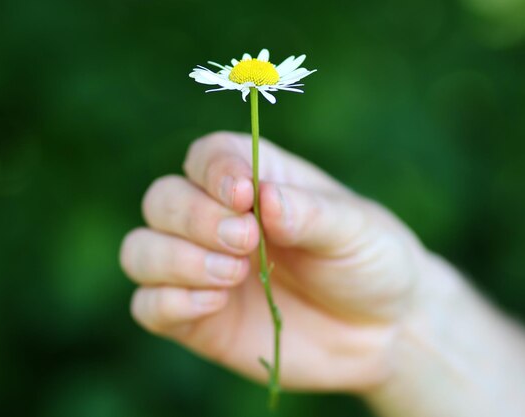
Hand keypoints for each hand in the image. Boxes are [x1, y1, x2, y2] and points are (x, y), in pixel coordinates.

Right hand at [120, 131, 427, 392]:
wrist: (383, 332)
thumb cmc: (371, 262)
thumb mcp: (356, 229)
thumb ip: (310, 212)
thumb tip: (264, 200)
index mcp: (258, 180)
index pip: (208, 156)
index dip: (213, 171)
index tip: (243, 196)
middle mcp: (220, 220)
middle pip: (162, 199)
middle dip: (194, 219)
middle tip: (246, 241)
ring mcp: (203, 270)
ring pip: (141, 250)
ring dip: (174, 259)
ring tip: (233, 274)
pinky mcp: (198, 320)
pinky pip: (148, 306)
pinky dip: (167, 302)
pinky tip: (214, 304)